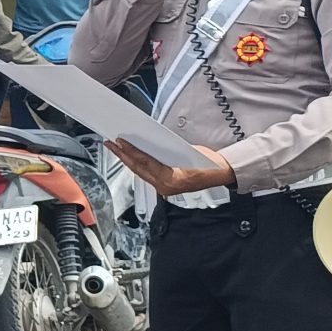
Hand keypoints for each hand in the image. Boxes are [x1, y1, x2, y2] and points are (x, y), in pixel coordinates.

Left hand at [107, 139, 232, 198]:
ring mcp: (164, 188)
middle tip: (110, 143)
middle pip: (138, 169)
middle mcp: (165, 187)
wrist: (221, 174)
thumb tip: (148, 144)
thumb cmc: (208, 164)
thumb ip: (167, 152)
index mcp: (171, 179)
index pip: (145, 162)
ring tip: (116, 149)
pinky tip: (130, 158)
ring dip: (127, 160)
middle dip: (122, 155)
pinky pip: (146, 175)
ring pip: (140, 173)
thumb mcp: (188, 152)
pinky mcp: (164, 186)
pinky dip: (137, 165)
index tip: (120, 142)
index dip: (131, 151)